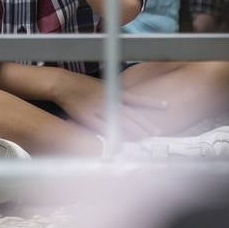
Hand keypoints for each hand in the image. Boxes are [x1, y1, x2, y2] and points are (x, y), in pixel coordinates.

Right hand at [54, 74, 168, 140]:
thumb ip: (113, 94)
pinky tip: (120, 144)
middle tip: (156, 131)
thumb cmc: (81, 85)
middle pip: (131, 113)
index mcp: (113, 91)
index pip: (136, 98)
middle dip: (145, 123)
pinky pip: (103, 129)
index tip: (165, 106)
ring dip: (133, 131)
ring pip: (120, 122)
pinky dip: (113, 136)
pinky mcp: (88, 117)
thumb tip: (125, 100)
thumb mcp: (101, 85)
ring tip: (144, 138)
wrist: (63, 83)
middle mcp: (109, 100)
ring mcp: (99, 109)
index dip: (151, 103)